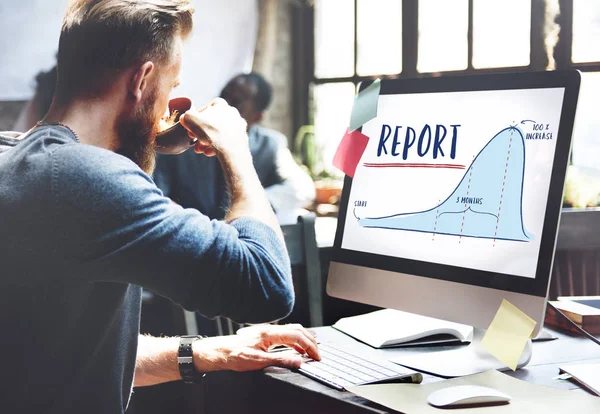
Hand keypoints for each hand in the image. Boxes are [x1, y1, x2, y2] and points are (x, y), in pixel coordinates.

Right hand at [179, 98, 247, 157]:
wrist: (231, 148)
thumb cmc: (211, 131)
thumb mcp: (190, 119)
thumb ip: (186, 116)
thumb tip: (185, 118)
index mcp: (220, 104)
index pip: (204, 109)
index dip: (195, 119)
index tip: (190, 128)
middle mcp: (232, 112)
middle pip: (211, 123)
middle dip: (200, 133)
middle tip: (194, 141)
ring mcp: (238, 126)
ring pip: (218, 133)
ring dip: (207, 142)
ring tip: (200, 149)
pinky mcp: (241, 138)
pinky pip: (226, 141)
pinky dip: (217, 147)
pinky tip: (209, 153)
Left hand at [193, 324, 319, 372]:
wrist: (219, 352)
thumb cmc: (234, 355)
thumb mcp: (258, 362)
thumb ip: (280, 360)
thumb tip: (298, 361)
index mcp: (269, 333)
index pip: (297, 336)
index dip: (309, 346)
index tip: (316, 356)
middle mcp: (269, 329)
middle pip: (297, 329)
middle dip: (310, 341)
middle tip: (318, 353)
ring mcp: (267, 331)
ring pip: (292, 330)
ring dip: (304, 339)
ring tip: (311, 349)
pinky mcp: (264, 335)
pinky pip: (285, 334)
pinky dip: (295, 340)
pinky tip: (296, 348)